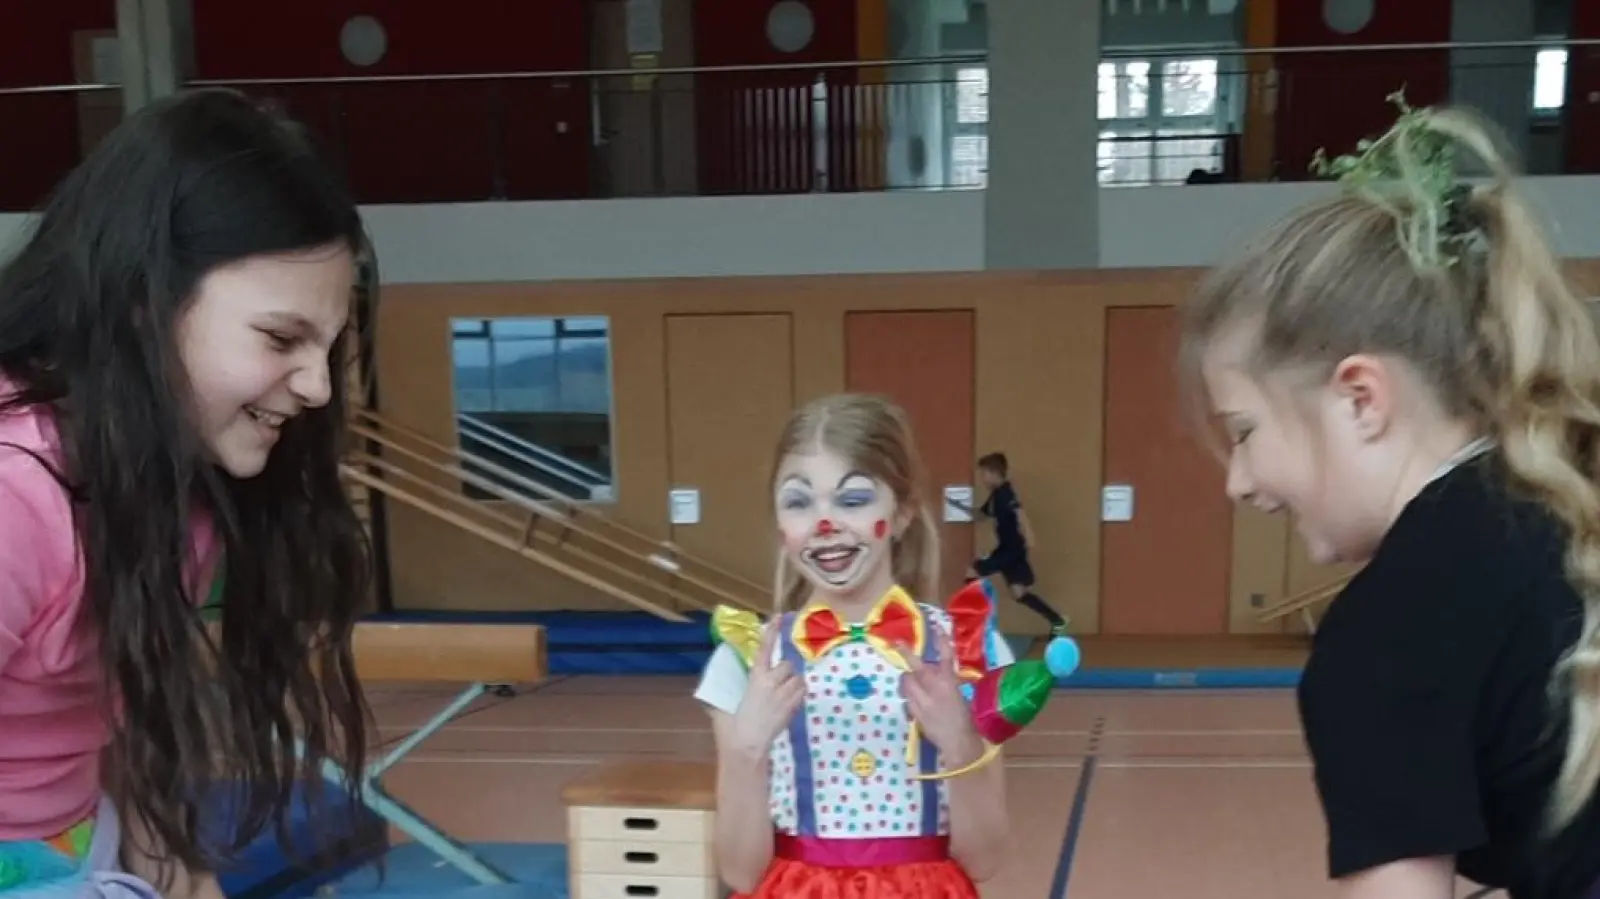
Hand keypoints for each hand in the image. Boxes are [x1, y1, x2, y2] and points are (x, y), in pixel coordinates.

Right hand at [729, 624, 804, 759]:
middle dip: (785, 671)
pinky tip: (787, 702)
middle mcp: (773, 683)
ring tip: (784, 692)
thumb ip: (723, 691)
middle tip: (776, 681)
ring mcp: (785, 697)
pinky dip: (797, 694)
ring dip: (794, 682)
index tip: (777, 616)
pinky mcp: (793, 709)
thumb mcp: (721, 704)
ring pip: (799, 679)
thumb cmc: (729, 728)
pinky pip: (802, 694)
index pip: (765, 649)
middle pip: (788, 665)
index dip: (771, 632)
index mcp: (755, 678)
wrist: (746, 748)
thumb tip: (714, 686)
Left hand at [899, 628, 983, 765]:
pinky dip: (909, 697)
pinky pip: (907, 700)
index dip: (942, 641)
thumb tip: (947, 676)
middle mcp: (934, 690)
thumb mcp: (964, 698)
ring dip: (908, 679)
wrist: (959, 745)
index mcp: (950, 684)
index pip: (945, 657)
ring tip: (910, 678)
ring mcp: (922, 702)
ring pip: (907, 683)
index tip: (938, 628)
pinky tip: (914, 699)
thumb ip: (952, 685)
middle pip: (917, 667)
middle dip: (907, 654)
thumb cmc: (968, 722)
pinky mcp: (915, 714)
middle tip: (898, 643)